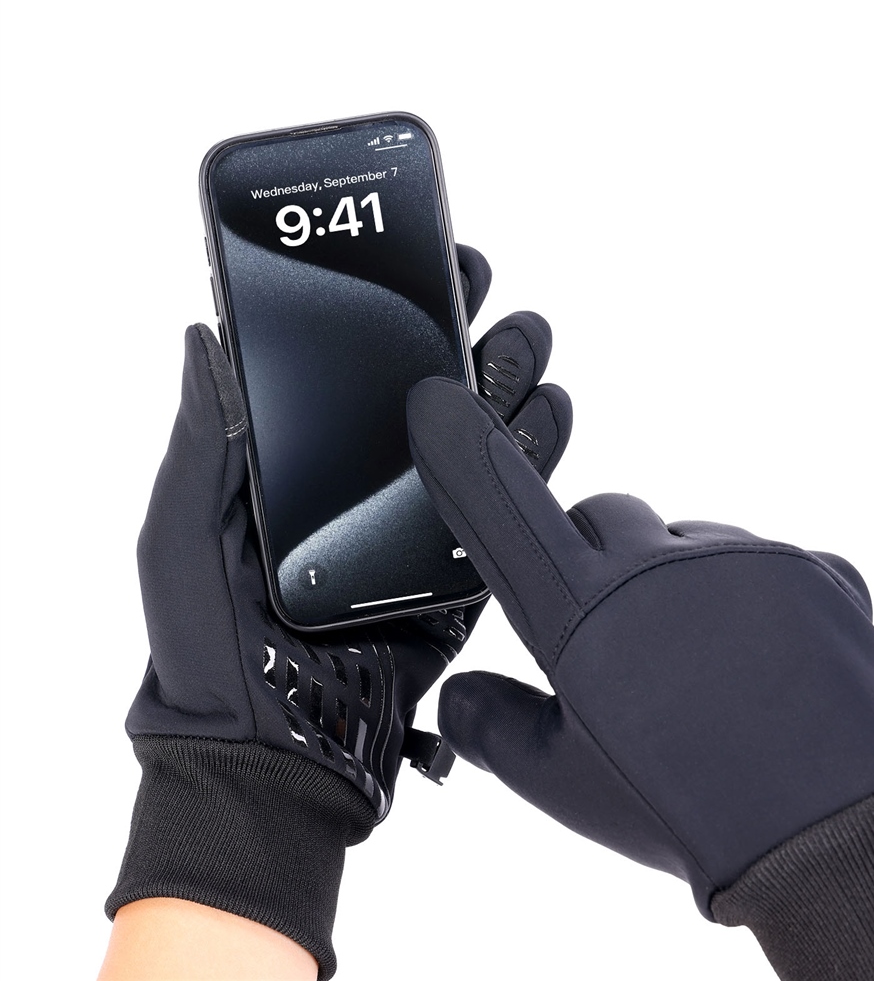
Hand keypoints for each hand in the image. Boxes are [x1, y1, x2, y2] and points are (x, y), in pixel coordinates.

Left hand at [106, 248, 571, 977]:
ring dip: (510, 383)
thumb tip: (207, 335)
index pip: (358, 368)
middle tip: (490, 293)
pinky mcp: (459, 574)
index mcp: (305, 464)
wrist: (271, 752)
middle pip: (429, 393)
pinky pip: (505, 511)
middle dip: (467, 333)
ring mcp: (418, 528)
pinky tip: (551, 414)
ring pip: (477, 440)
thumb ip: (203, 437)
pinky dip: (534, 461)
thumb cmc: (209, 642)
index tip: (423, 259)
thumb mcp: (184, 530)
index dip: (392, 309)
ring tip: (529, 340)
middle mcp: (368, 486)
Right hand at [406, 377, 873, 980]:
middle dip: (597, 554)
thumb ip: (497, 728)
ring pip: (687, 539)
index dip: (463, 455)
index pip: (503, 513)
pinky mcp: (812, 569)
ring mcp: (742, 558)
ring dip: (679, 582)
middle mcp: (657, 564)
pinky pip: (766, 563)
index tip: (437, 405)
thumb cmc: (685, 814)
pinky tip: (770, 665)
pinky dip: (754, 599)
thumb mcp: (566, 785)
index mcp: (583, 611)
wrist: (837, 842)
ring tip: (709, 669)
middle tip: (618, 632)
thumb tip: (457, 694)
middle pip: (605, 514)